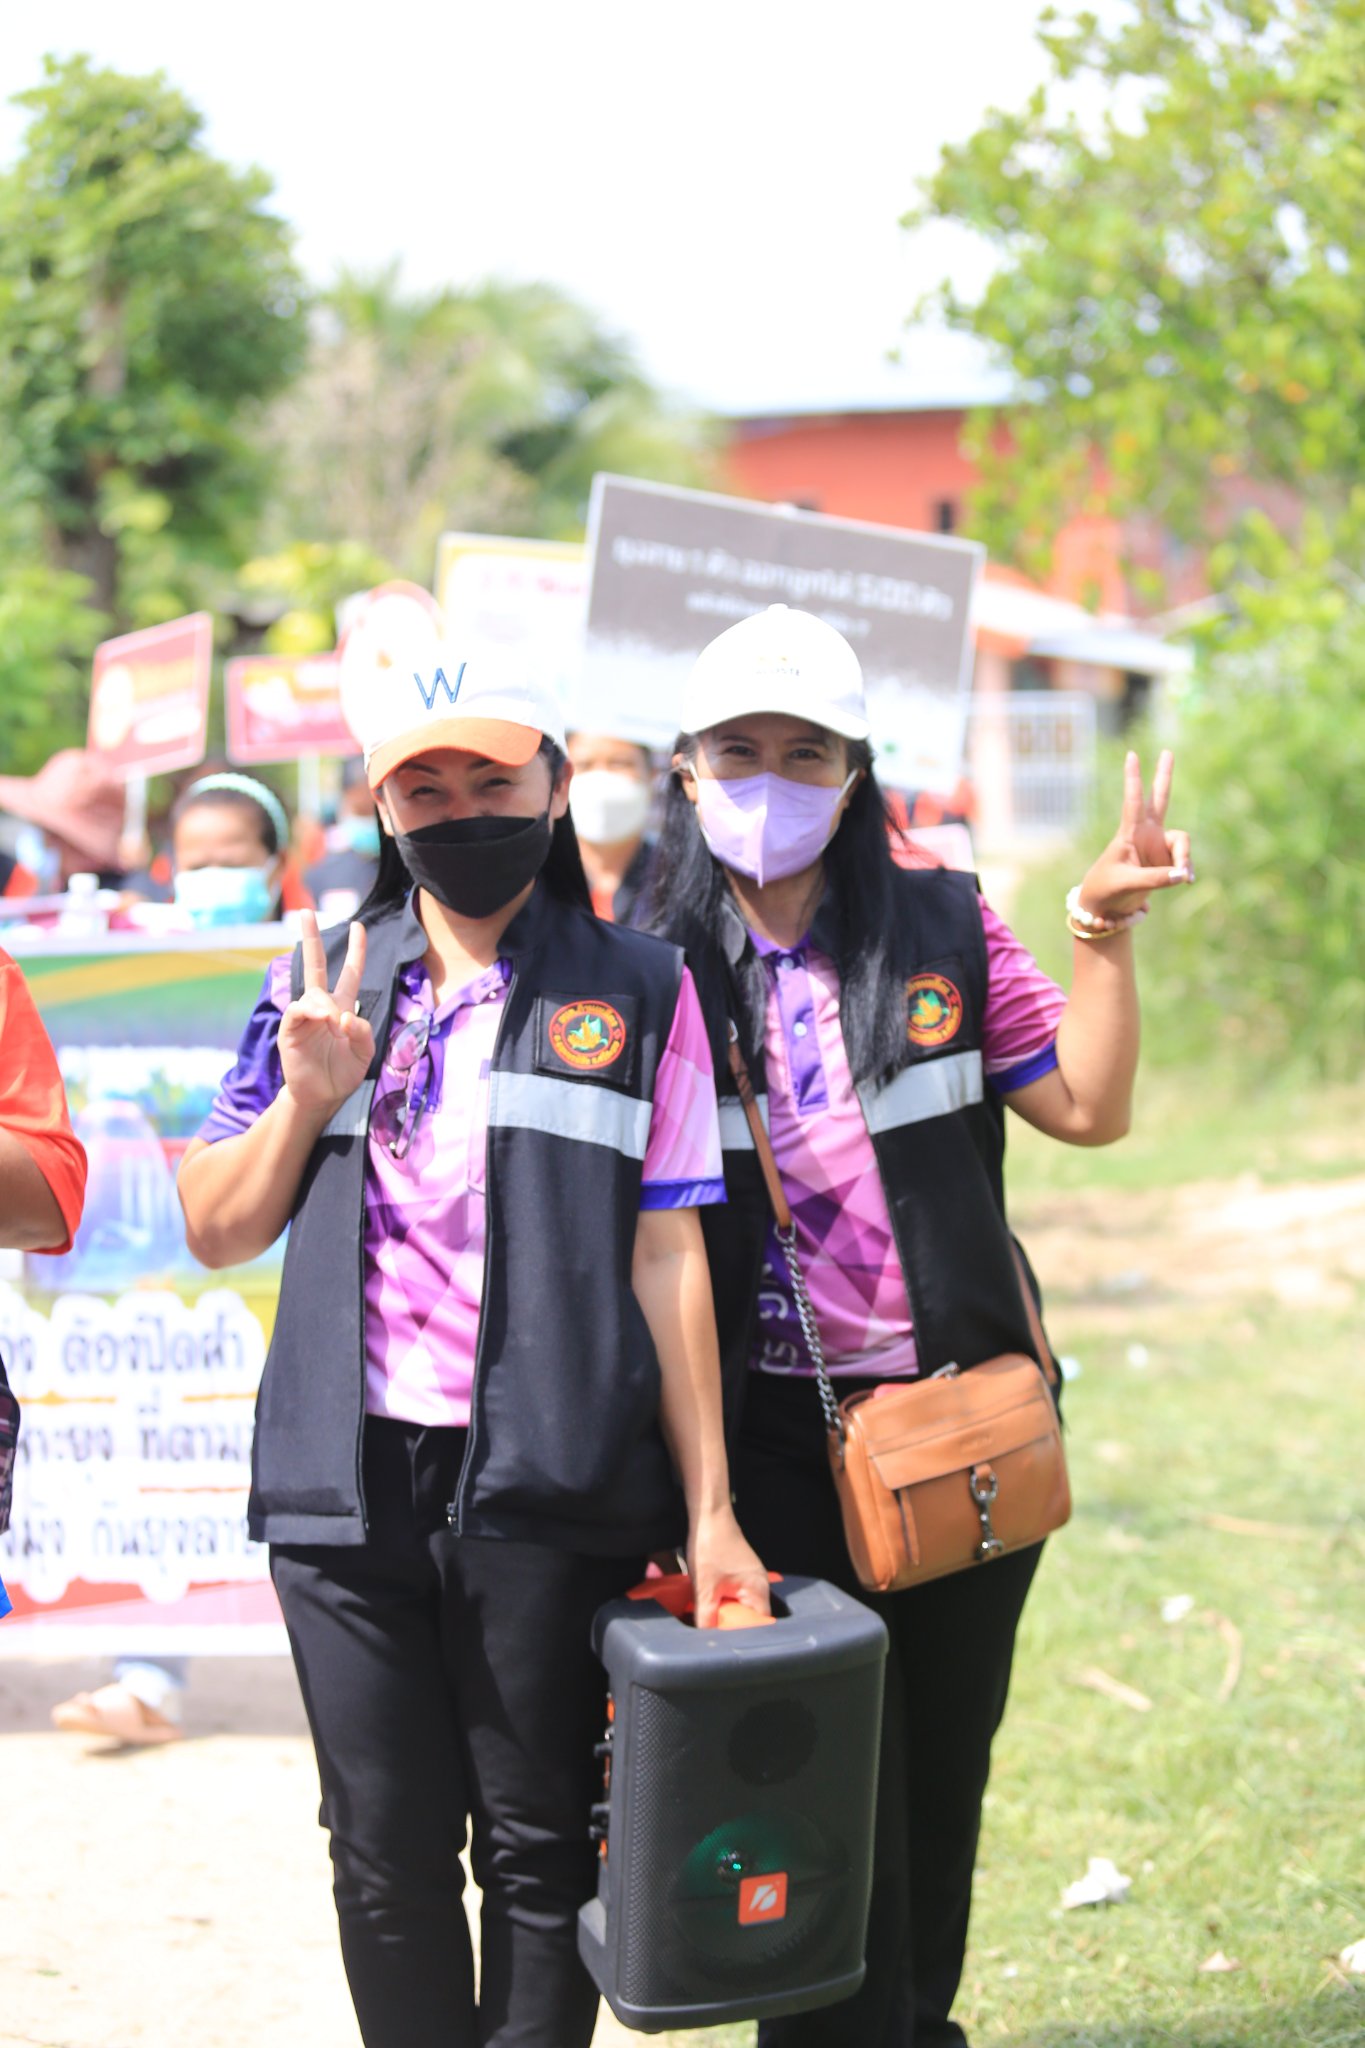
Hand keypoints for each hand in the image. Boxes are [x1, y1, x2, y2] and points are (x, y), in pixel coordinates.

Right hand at [278, 913, 374, 1114]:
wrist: (322, 1096)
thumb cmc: (343, 1073)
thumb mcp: (365, 1053)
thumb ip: (362, 1032)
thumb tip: (344, 1016)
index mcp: (342, 1007)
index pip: (350, 973)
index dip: (355, 951)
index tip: (358, 926)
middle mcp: (321, 1007)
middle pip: (314, 965)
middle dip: (311, 938)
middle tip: (305, 912)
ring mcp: (304, 1017)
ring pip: (313, 993)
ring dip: (326, 1005)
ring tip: (335, 1024)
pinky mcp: (290, 1030)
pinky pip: (298, 1010)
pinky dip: (312, 1011)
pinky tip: (323, 1019)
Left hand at [687, 1506, 772, 1628]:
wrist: (707, 1515)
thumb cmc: (710, 1546)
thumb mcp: (705, 1588)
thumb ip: (707, 1617)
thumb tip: (706, 1638)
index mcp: (758, 1589)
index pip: (757, 1624)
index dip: (738, 1632)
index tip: (721, 1635)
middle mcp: (759, 1583)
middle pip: (747, 1616)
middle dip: (727, 1620)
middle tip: (709, 1621)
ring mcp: (749, 1576)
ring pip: (737, 1604)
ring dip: (720, 1608)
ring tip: (706, 1606)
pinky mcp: (738, 1571)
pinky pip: (732, 1593)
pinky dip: (719, 1597)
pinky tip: (706, 1595)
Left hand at [1076, 749, 1193, 921]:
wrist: (1106, 907)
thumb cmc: (1108, 889)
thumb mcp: (1129, 884)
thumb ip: (1155, 878)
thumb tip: (1182, 875)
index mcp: (1129, 833)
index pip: (1133, 802)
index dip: (1134, 779)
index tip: (1131, 755)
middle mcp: (1146, 834)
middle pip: (1159, 799)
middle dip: (1164, 776)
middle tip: (1167, 751)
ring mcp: (1157, 846)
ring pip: (1182, 843)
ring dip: (1184, 858)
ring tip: (1183, 878)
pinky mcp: (1166, 862)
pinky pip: (1183, 863)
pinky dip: (1185, 872)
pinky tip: (1186, 881)